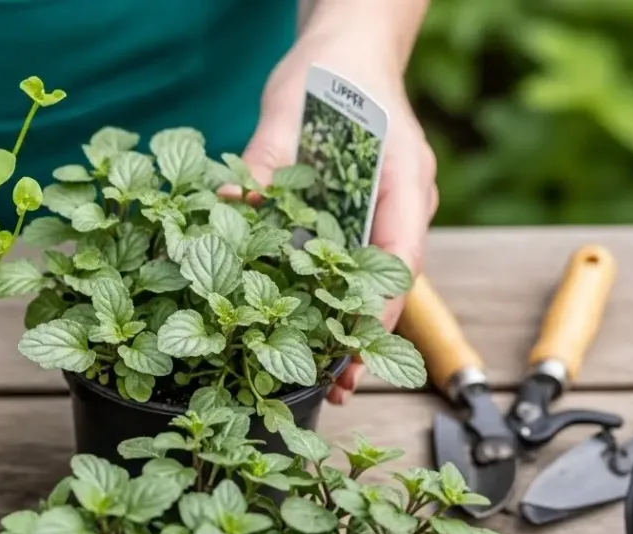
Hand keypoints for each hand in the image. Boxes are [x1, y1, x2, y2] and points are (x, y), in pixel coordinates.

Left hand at [232, 26, 436, 403]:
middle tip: (340, 385)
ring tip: (327, 381)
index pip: (402, 252)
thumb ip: (264, 160)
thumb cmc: (327, 73)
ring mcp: (387, 212)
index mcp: (403, 177)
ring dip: (349, 328)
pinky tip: (306, 336)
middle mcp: (404, 203)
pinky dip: (332, 300)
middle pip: (391, 281)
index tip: (357, 343)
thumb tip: (229, 202)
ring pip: (373, 281)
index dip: (380, 304)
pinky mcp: (363, 217)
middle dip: (366, 336)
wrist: (346, 49)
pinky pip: (352, 265)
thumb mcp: (288, 111)